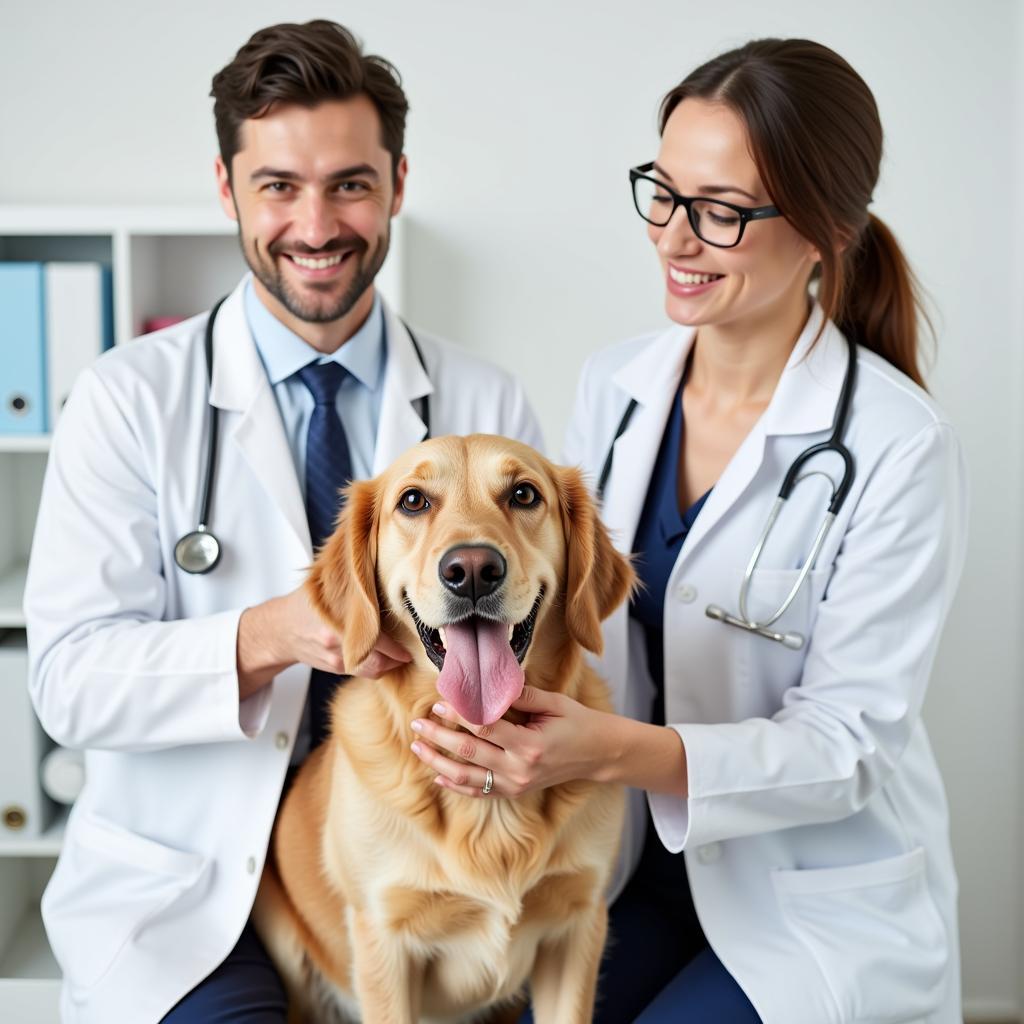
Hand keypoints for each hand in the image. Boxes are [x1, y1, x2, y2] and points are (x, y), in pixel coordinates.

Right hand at [237, 584, 410, 697]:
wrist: (280, 629)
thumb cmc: (307, 603)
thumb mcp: (328, 586)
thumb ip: (354, 581)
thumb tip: (383, 562)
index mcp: (335, 622)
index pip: (375, 639)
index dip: (396, 644)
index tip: (413, 637)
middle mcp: (336, 643)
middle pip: (378, 660)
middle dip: (398, 656)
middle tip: (413, 647)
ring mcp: (336, 660)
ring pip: (374, 670)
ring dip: (390, 663)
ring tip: (402, 652)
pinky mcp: (336, 669)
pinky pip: (365, 672)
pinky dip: (378, 666)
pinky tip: (386, 656)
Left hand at [408, 685, 613, 797]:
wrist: (598, 754)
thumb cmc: (577, 723)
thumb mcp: (554, 702)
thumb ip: (520, 695)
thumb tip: (487, 684)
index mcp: (530, 745)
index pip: (484, 728)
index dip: (458, 715)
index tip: (439, 702)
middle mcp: (519, 770)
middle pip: (468, 753)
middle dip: (438, 737)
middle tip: (417, 723)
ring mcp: (515, 785)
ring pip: (466, 777)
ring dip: (438, 762)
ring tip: (417, 748)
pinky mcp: (514, 792)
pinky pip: (478, 791)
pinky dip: (455, 784)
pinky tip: (437, 774)